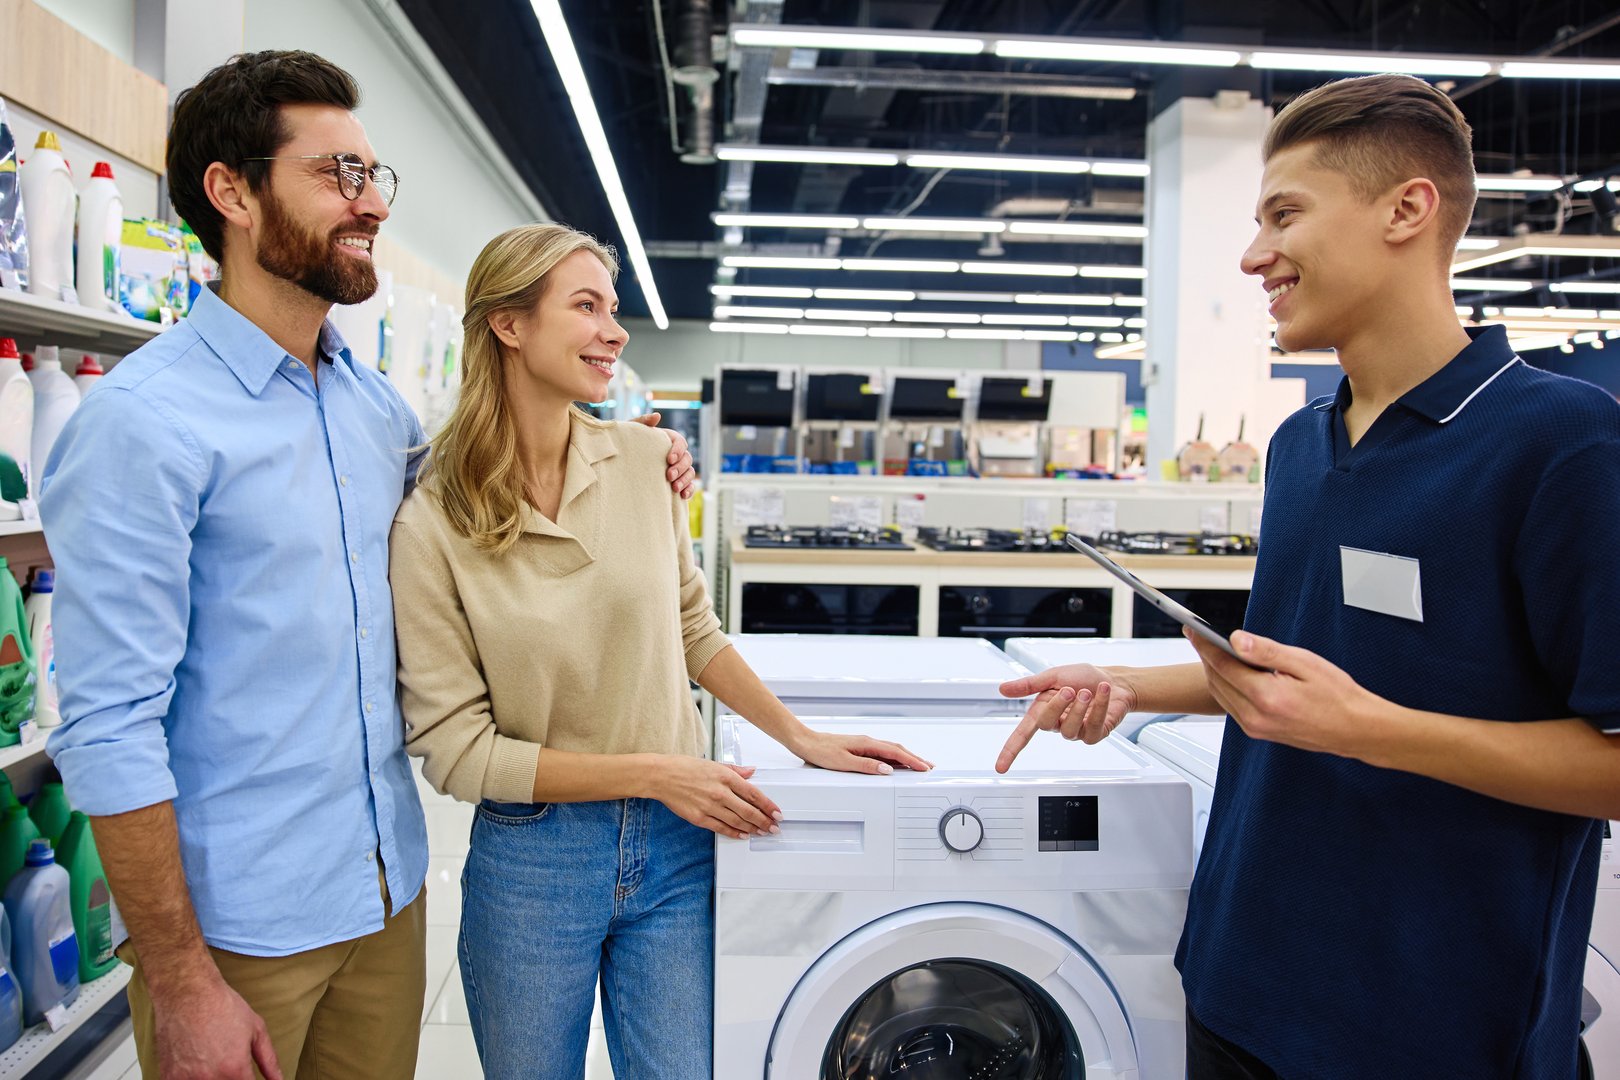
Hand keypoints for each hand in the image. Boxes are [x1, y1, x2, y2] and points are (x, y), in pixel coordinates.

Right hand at [152, 974, 281, 1079]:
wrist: (187, 992)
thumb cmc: (222, 1007)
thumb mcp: (256, 1031)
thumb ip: (269, 1061)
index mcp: (234, 1069)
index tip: (247, 1076)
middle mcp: (209, 1079)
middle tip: (229, 1064)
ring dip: (213, 1079)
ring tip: (212, 1060)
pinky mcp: (168, 1077)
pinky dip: (193, 1078)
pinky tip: (197, 1065)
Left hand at [632, 414, 696, 499]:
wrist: (620, 465)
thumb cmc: (627, 445)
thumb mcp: (631, 432)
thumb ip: (642, 421)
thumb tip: (658, 416)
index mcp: (667, 440)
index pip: (680, 441)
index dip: (678, 450)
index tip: (669, 459)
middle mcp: (675, 454)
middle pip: (687, 458)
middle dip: (680, 468)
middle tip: (668, 476)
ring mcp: (678, 469)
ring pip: (690, 472)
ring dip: (685, 480)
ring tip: (674, 488)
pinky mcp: (678, 482)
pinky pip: (690, 486)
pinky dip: (689, 490)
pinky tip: (682, 495)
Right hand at [651, 756, 781, 838]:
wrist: (661, 776)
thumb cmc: (684, 767)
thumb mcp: (713, 763)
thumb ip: (735, 769)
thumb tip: (751, 771)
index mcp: (725, 776)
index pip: (754, 794)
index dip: (768, 805)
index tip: (777, 812)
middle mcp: (720, 792)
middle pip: (749, 810)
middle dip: (764, 821)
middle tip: (774, 827)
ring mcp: (710, 806)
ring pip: (737, 821)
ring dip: (752, 828)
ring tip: (762, 832)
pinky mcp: (699, 817)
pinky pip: (721, 828)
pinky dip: (734, 833)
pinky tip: (742, 835)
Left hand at [789, 730, 933, 774]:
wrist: (805, 742)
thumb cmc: (820, 751)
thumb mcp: (844, 762)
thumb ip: (867, 766)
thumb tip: (888, 770)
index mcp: (867, 743)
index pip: (895, 752)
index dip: (912, 761)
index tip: (925, 768)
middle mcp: (867, 742)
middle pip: (897, 750)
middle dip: (914, 758)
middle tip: (928, 767)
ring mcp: (863, 744)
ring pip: (890, 751)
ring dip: (905, 758)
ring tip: (917, 766)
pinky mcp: (858, 748)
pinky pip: (881, 753)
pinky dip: (893, 758)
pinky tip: (895, 764)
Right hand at [995, 664, 1139, 772]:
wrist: (1114, 680)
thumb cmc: (1083, 677)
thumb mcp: (1052, 676)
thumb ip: (1028, 685)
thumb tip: (1003, 689)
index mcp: (1043, 710)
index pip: (1022, 735)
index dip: (1010, 751)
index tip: (1000, 767)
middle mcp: (1058, 724)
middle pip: (1046, 725)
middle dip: (1057, 704)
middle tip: (1069, 689)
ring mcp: (1076, 732)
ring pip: (1070, 729)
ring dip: (1080, 706)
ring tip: (1088, 691)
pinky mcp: (1094, 735)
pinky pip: (1093, 725)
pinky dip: (1100, 705)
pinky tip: (1102, 692)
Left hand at [1184, 628, 1375, 756]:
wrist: (1355, 729)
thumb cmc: (1337, 696)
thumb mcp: (1304, 663)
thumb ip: (1266, 651)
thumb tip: (1235, 640)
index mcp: (1266, 697)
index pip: (1222, 665)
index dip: (1204, 644)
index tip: (1192, 628)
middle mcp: (1256, 717)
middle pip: (1216, 680)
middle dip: (1205, 656)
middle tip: (1197, 634)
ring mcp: (1256, 728)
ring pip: (1220, 694)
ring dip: (1213, 671)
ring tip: (1210, 649)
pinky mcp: (1259, 732)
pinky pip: (1231, 706)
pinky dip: (1226, 687)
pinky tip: (1230, 672)